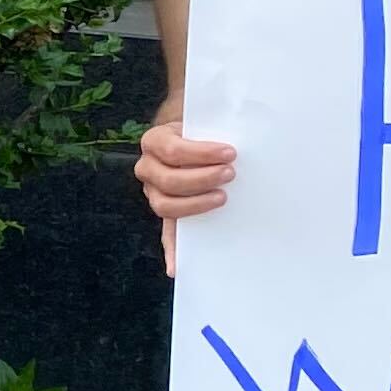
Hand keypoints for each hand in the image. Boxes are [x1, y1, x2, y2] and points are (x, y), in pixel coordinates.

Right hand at [134, 117, 236, 277]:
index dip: (201, 153)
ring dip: (194, 205)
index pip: (173, 150)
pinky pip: (165, 232)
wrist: (192, 135)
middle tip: (230, 175)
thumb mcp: (204, 123)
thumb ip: (214, 129)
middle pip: (168, 179)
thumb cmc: (203, 131)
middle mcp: (148, 167)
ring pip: (164, 205)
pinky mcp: (167, 210)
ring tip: (222, 198)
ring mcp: (154, 191)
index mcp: (154, 141)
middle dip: (201, 178)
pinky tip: (176, 267)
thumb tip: (243, 138)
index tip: (231, 153)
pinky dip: (171, 251)